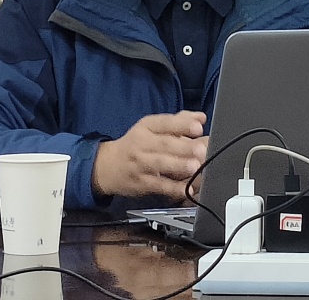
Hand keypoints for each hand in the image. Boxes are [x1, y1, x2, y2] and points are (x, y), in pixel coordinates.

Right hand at [91, 111, 207, 201]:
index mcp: (147, 126)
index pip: (165, 123)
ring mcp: (140, 164)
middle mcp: (142, 144)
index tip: (198, 127)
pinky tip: (186, 190)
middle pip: (164, 144)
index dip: (182, 124)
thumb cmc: (136, 144)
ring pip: (160, 164)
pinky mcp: (141, 183)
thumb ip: (179, 121)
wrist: (107, 166)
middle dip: (184, 147)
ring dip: (178, 166)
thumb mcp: (152, 127)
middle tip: (201, 149)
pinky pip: (159, 186)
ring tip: (194, 167)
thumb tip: (201, 117)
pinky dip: (173, 189)